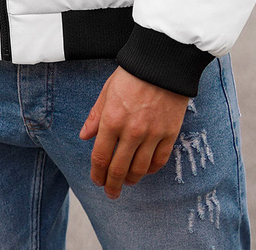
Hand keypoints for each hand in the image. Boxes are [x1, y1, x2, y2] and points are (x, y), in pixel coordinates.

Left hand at [79, 66, 188, 199]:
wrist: (163, 62)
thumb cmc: (132, 74)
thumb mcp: (107, 91)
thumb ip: (96, 116)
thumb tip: (85, 137)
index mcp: (112, 120)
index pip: (101, 157)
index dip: (97, 173)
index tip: (97, 180)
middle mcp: (131, 131)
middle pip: (119, 169)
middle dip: (112, 185)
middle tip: (111, 193)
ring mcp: (152, 134)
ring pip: (139, 169)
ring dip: (131, 180)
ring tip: (127, 182)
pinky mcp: (170, 133)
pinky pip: (159, 161)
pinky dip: (151, 170)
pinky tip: (145, 170)